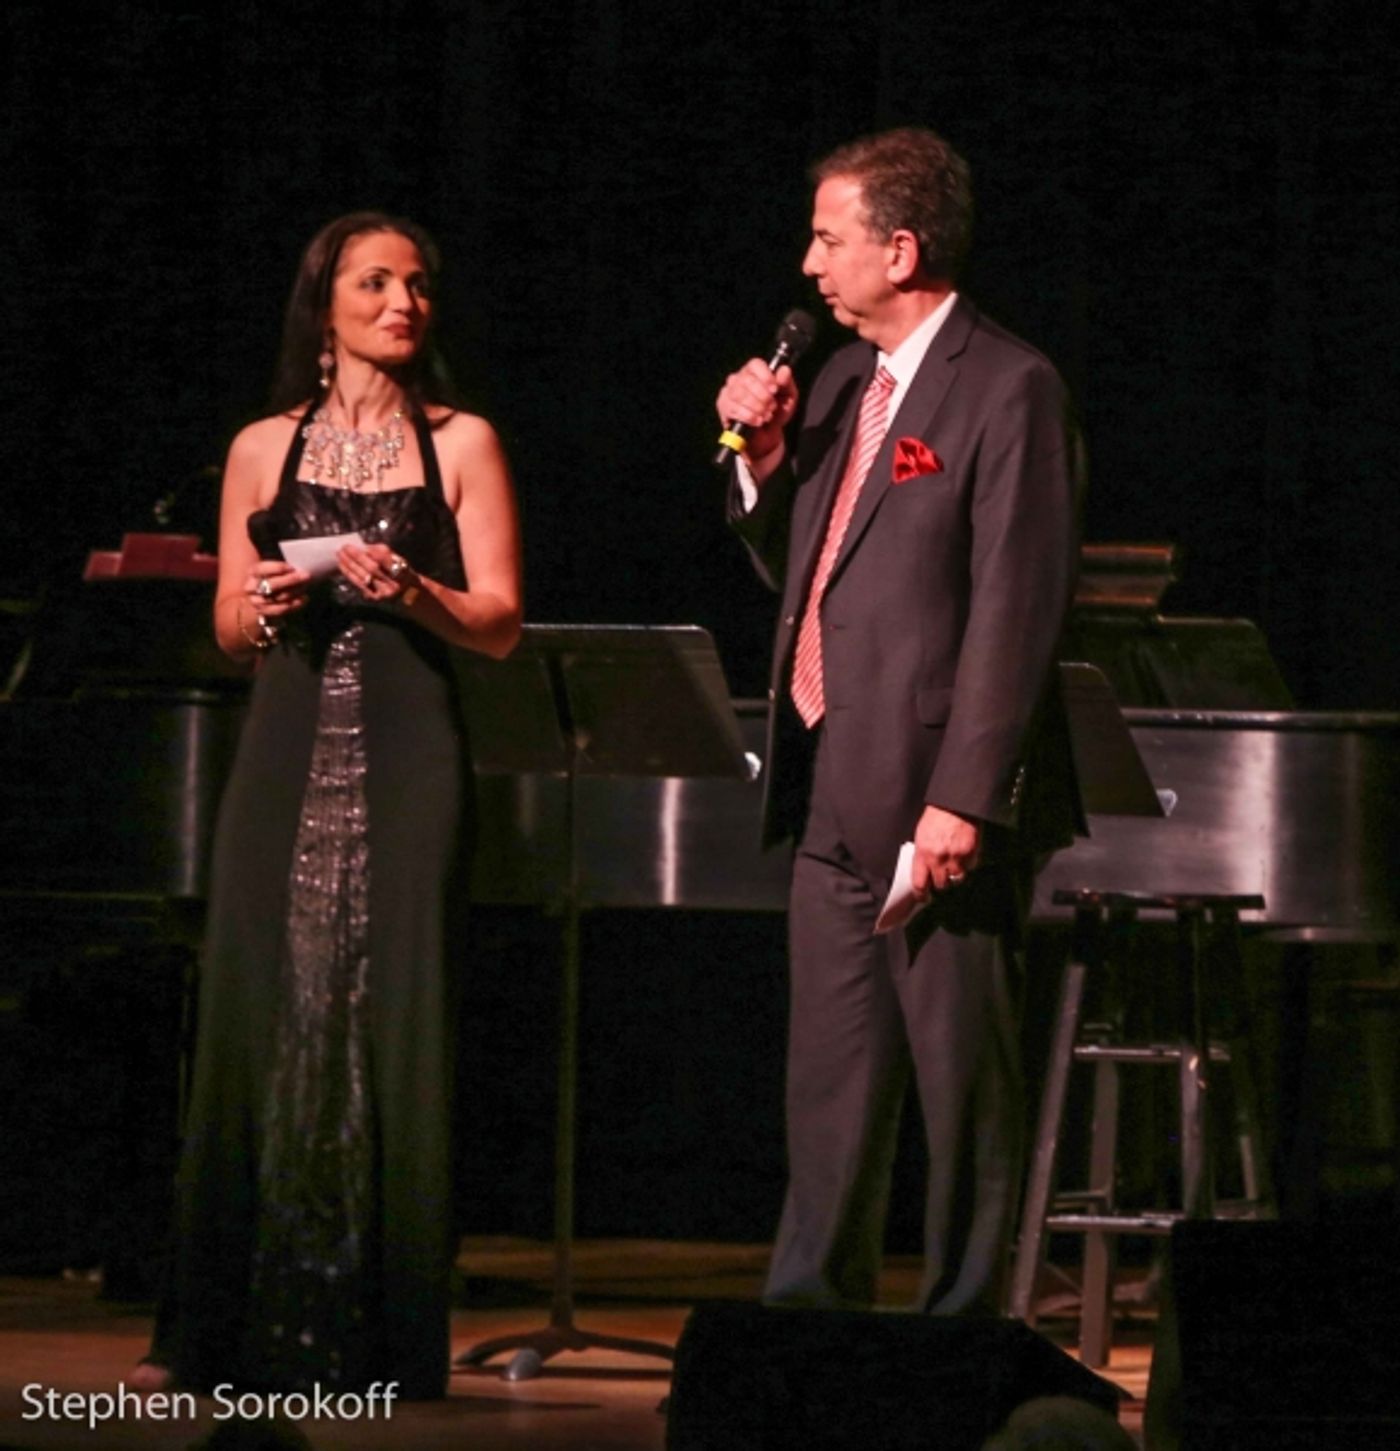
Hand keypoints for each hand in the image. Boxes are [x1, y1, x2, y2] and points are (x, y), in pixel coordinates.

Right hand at [244, 561, 309, 622]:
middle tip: (306, 576)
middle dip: (290, 580)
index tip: (292, 568)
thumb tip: (298, 569)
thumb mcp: (274, 571)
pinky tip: (304, 599)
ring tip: (306, 586)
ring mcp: (256, 602)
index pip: (261, 569)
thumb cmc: (274, 580)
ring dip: (295, 592)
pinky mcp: (264, 613)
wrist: (264, 600)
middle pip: (270, 585)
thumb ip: (282, 570)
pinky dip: (294, 604)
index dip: (277, 568)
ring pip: (278, 597)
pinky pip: (281, 609)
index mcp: (252, 573)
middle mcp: (251, 588)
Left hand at [337, 542, 417, 602]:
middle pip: (373, 568)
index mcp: (404, 572)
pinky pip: (359, 584)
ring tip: (340, 555)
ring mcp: (384, 593)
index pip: (387, 559)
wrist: (409, 597)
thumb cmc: (402, 575)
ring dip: (349, 564)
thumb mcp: (400, 562)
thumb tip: (363, 547)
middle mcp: (395, 584)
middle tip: (345, 547)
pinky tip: (342, 566)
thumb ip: (384, 555)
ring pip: (363, 576)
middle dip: (357, 556)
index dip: (373, 552)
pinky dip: (350, 574)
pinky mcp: (375, 598)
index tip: (362, 546)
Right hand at [715, 359, 798, 474]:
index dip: (765, 376)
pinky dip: (747, 416)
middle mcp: (739, 377)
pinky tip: (757, 421)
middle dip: (762, 396)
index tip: (774, 390)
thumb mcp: (788, 398)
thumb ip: (787, 383)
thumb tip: (784, 370)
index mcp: (755, 371)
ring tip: (766, 416)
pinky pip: (732, 408)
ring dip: (755, 407)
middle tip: (772, 407)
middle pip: (747, 380)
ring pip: (739, 393)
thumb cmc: (776, 412)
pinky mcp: (723, 405)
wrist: (766, 436)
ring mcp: (728, 391)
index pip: (755, 364)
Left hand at [910, 805, 980, 894]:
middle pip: (940, 885)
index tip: (923, 896)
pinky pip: (971, 867)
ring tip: (954, 867)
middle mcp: (939, 858)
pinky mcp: (972, 853)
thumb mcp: (921, 833)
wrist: (955, 803)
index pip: (919, 883)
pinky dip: (969, 864)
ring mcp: (956, 857)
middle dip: (940, 882)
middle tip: (941, 877)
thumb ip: (922, 853)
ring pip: (957, 879)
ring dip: (955, 875)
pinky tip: (966, 855)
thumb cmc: (936, 815)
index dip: (921, 893)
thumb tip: (923, 869)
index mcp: (923, 853)